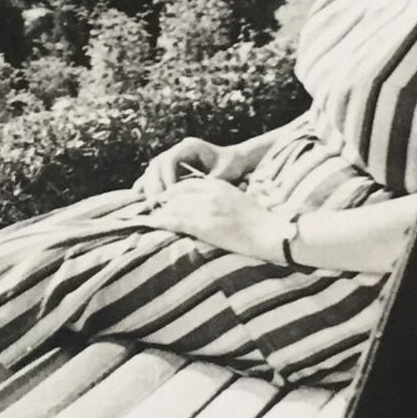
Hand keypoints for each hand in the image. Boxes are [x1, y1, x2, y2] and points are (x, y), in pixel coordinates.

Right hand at [136, 136, 244, 196]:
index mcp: (189, 146)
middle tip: (154, 203)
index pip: (170, 159)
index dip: (166, 177)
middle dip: (154, 184)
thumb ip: (211, 180)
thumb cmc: (232, 164)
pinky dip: (146, 185)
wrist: (236, 160)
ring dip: (147, 186)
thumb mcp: (225, 172)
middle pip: (157, 164)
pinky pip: (154, 176)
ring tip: (146, 204)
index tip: (168, 195)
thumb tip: (198, 191)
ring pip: (152, 170)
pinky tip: (137, 196)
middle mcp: (177, 150)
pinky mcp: (171, 168)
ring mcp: (173, 158)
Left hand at [145, 178, 285, 260]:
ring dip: (158, 212)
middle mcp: (209, 193)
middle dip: (161, 201)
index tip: (163, 199)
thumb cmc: (258, 221)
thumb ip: (218, 198)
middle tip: (150, 208)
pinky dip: (161, 222)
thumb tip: (205, 206)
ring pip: (173, 207)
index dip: (171, 192)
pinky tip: (151, 224)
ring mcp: (205, 208)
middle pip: (176, 194)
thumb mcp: (237, 199)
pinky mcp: (204, 225)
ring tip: (146, 217)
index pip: (186, 184)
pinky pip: (176, 221)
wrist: (270, 233)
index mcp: (217, 185)